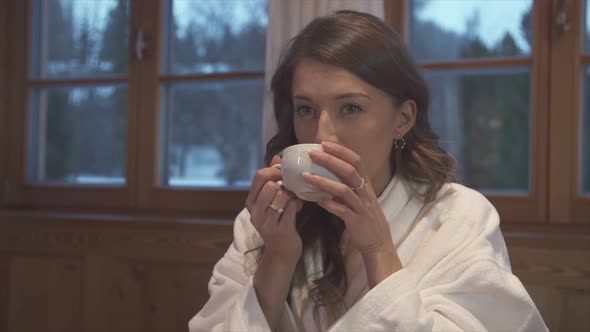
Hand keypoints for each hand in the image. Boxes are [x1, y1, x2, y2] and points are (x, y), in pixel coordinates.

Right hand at [245, 155, 303, 264]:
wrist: (281, 253)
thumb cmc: (278, 223)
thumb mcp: (270, 202)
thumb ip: (272, 180)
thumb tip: (276, 157)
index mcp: (251, 203)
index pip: (259, 177)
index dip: (274, 170)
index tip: (284, 172)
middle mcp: (255, 212)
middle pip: (270, 185)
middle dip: (284, 183)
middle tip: (291, 188)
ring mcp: (267, 223)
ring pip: (282, 196)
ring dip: (292, 195)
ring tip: (294, 199)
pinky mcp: (280, 230)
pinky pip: (291, 208)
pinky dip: (297, 204)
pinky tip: (298, 207)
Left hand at [303, 142, 400, 264]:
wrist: (378, 243)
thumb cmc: (365, 219)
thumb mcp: (359, 198)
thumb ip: (346, 186)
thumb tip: (327, 173)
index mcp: (365, 185)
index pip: (356, 161)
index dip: (341, 151)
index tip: (324, 143)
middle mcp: (365, 193)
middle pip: (349, 171)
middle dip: (330, 160)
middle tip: (312, 153)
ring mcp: (362, 207)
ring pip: (343, 189)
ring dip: (323, 181)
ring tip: (306, 176)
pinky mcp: (357, 221)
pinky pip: (342, 210)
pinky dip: (328, 204)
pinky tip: (316, 200)